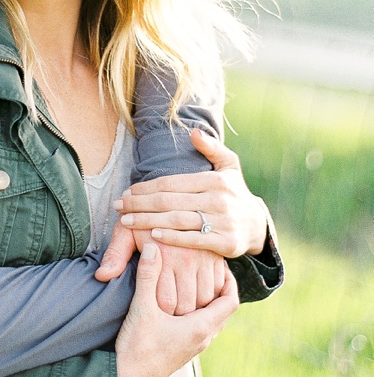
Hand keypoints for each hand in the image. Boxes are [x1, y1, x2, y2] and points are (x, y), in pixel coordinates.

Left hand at [96, 214, 227, 307]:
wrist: (172, 192)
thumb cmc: (143, 215)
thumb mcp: (126, 232)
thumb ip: (115, 255)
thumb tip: (102, 276)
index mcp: (162, 254)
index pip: (165, 302)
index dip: (162, 314)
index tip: (157, 315)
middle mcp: (186, 257)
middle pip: (188, 304)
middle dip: (181, 316)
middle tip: (172, 319)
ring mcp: (203, 256)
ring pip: (206, 298)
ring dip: (198, 307)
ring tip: (186, 311)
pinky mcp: (216, 254)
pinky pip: (219, 285)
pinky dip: (212, 295)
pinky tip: (201, 297)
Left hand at [116, 127, 269, 261]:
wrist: (258, 225)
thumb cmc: (235, 192)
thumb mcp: (229, 165)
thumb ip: (212, 148)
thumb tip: (193, 133)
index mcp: (214, 179)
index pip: (172, 182)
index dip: (147, 187)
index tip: (126, 191)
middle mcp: (218, 199)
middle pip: (170, 201)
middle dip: (140, 204)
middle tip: (118, 206)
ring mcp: (222, 221)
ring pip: (178, 220)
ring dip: (149, 221)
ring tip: (126, 222)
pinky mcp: (226, 243)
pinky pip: (194, 240)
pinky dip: (173, 238)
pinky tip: (153, 236)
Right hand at [116, 240, 238, 376]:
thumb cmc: (138, 347)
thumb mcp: (142, 307)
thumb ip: (148, 275)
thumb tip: (152, 246)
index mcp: (200, 328)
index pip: (231, 302)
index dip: (230, 280)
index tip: (220, 263)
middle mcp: (201, 339)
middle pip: (223, 311)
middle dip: (220, 288)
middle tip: (209, 267)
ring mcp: (192, 348)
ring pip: (212, 321)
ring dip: (209, 302)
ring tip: (195, 281)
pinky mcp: (181, 352)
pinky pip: (200, 328)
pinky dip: (198, 312)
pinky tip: (180, 302)